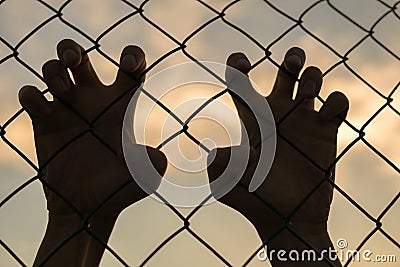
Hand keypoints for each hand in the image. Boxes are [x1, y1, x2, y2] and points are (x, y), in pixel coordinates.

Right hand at [19, 39, 166, 265]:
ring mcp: (67, 110)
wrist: (87, 209)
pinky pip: (30, 96)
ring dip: (53, 70)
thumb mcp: (144, 176)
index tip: (127, 63)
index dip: (132, 55)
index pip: (130, 68)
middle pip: (79, 58)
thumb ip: (154, 162)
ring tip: (63, 91)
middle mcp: (93, 101)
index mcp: (122, 105)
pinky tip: (42, 109)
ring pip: (52, 70)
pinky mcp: (44, 123)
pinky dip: (30, 95)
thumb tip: (157, 155)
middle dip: (71, 49)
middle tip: (74, 59)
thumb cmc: (119, 190)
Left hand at [207, 48, 347, 265]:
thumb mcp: (227, 183)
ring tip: (307, 93)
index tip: (242, 63)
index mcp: (252, 118)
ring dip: (313, 75)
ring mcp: (304, 121)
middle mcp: (278, 114)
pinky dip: (337, 101)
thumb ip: (217, 163)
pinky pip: (337, 104)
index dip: (238, 65)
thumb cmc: (254, 200)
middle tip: (292, 63)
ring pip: (313, 80)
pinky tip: (327, 114)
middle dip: (292, 58)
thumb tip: (211, 147)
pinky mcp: (327, 132)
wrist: (287, 218)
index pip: (241, 83)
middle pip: (286, 71)